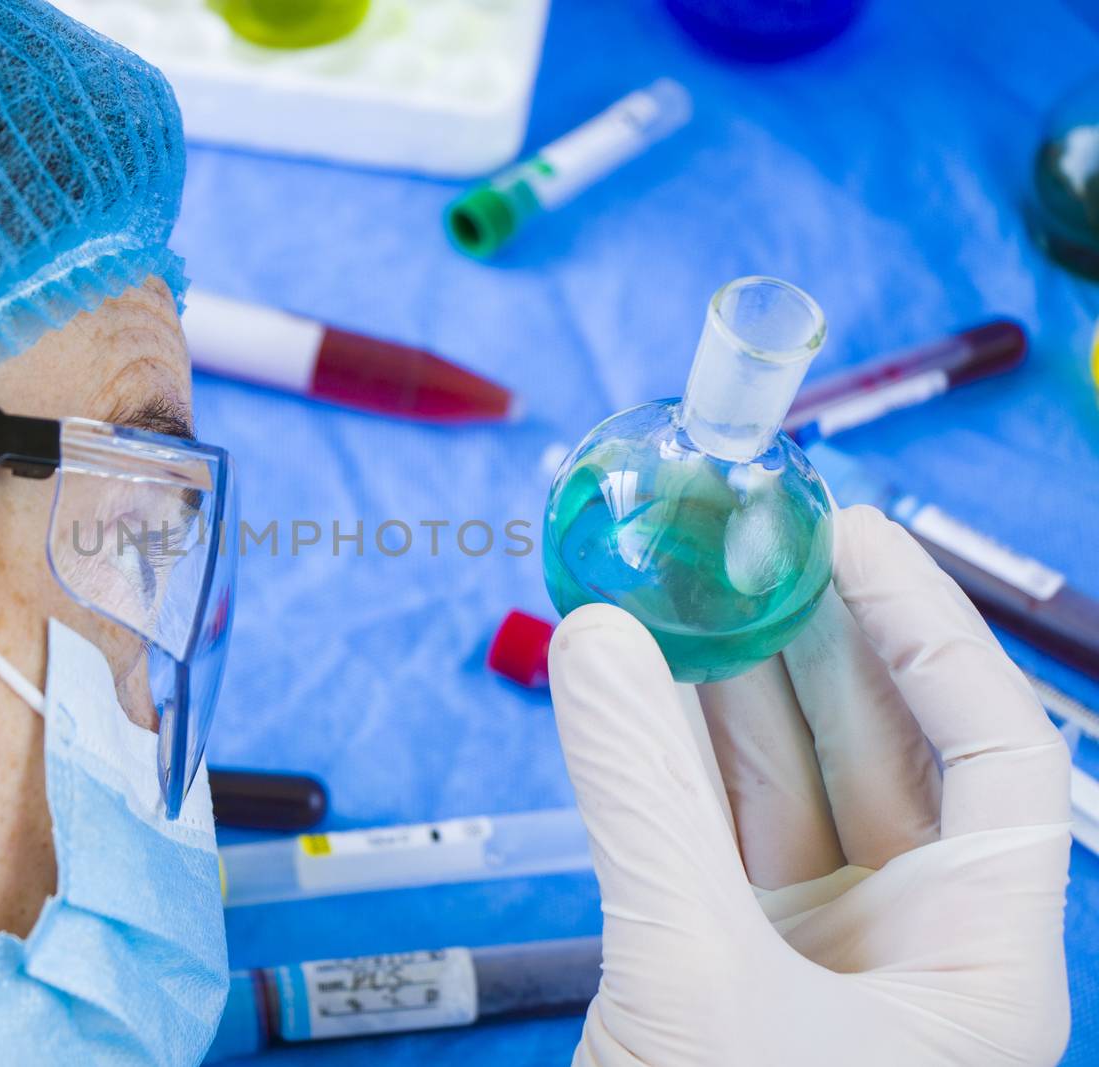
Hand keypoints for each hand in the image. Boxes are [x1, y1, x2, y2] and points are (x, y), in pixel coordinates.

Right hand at [550, 505, 1071, 1065]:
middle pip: (874, 752)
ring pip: (770, 787)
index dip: (926, 633)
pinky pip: (695, 834)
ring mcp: (808, 959)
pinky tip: (617, 686)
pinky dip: (654, 762)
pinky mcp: (717, 970)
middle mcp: (909, 952)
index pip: (996, 756)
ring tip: (662, 588)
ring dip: (713, 691)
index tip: (845, 537)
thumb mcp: (696, 982)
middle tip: (732, 543)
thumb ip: (642, 801)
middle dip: (801, 643)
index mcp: (981, 966)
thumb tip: (598, 642)